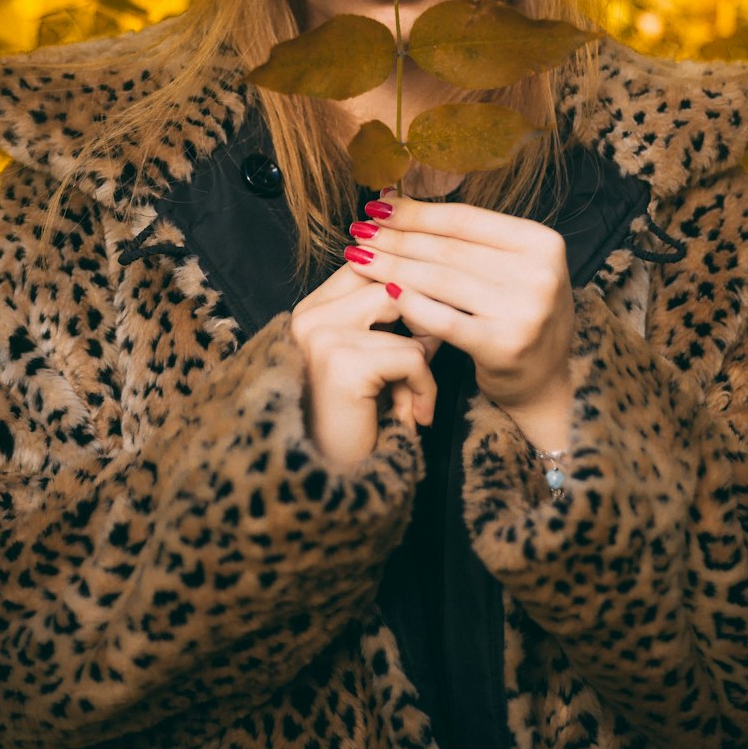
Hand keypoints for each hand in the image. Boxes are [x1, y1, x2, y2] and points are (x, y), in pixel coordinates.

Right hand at [289, 256, 438, 471]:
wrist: (333, 486)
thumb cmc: (359, 425)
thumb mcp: (378, 363)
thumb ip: (397, 321)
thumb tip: (440, 288)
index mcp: (311, 309)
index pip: (372, 262)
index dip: (411, 281)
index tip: (435, 312)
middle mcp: (307, 315)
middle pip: (391, 278)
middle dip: (423, 311)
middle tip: (431, 353)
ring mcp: (320, 335)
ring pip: (405, 309)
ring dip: (421, 356)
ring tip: (414, 395)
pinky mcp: (340, 362)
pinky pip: (411, 355)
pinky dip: (424, 387)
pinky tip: (414, 417)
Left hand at [345, 192, 574, 427]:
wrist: (543, 381)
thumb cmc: (515, 315)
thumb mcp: (511, 268)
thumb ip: (468, 239)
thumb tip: (396, 201)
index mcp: (542, 242)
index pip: (465, 219)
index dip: (416, 212)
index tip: (377, 207)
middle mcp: (539, 273)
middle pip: (449, 248)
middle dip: (396, 239)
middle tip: (358, 231)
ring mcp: (524, 310)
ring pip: (440, 280)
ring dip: (393, 267)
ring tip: (359, 258)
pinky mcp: (503, 346)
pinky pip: (444, 320)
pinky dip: (411, 304)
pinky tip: (384, 292)